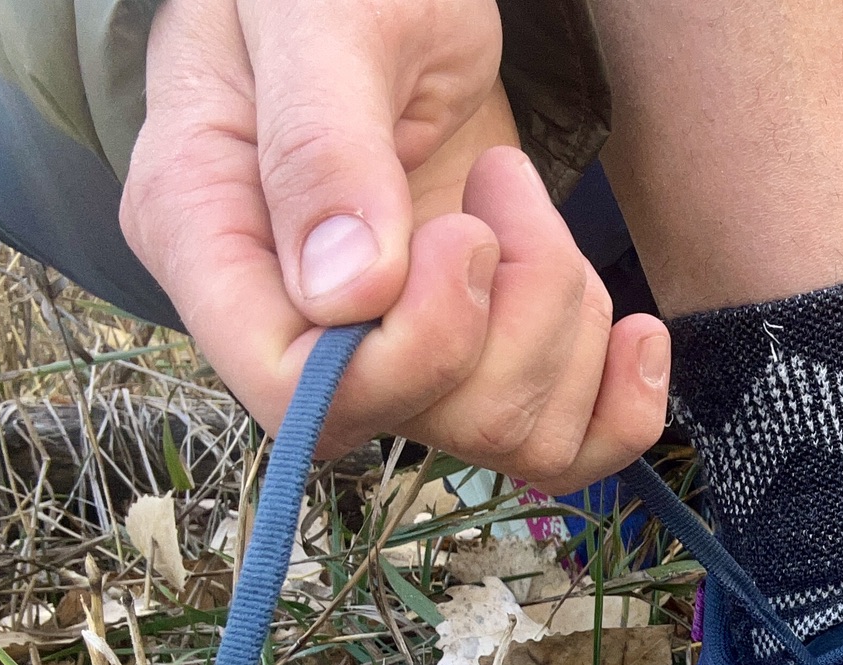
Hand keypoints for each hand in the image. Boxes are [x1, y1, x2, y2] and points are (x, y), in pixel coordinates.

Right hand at [122, 0, 667, 489]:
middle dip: (508, 319)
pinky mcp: (472, 343)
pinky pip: (555, 444)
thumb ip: (323, 146)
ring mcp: (387, 341)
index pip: (294, 395)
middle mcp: (289, 316)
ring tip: (520, 194)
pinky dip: (616, 403)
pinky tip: (633, 329)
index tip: (462, 235)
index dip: (408, 355)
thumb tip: (346, 295)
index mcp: (209, 239)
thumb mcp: (321, 20)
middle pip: (417, 421)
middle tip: (502, 184)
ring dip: (561, 321)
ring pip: (500, 434)